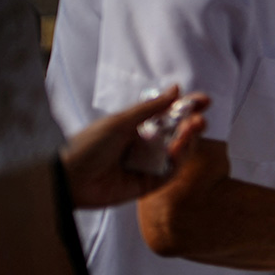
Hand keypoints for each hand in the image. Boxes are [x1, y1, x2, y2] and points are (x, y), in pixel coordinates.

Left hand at [60, 86, 208, 208]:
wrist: (69, 178)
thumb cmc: (87, 145)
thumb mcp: (120, 121)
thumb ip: (151, 108)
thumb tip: (175, 90)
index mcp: (137, 126)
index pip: (168, 115)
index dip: (187, 108)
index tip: (204, 101)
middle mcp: (144, 145)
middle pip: (177, 134)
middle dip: (191, 126)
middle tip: (199, 121)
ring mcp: (148, 164)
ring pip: (178, 153)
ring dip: (187, 141)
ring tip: (190, 132)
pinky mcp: (149, 184)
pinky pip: (170, 172)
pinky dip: (177, 162)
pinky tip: (177, 151)